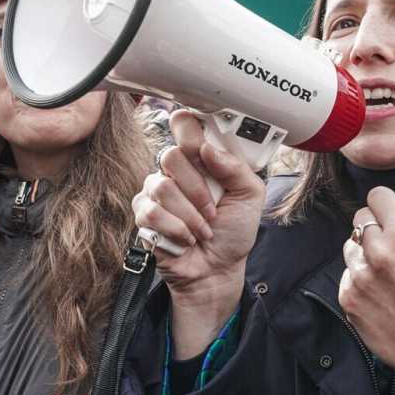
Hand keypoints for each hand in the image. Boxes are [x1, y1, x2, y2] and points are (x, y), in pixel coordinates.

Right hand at [132, 110, 264, 357]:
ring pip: (162, 187)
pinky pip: (151, 213)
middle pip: (171, 156)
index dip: (189, 130)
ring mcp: (155, 192)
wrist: (219, 269)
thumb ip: (236, 168)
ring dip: (190, 216)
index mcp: (202, 159)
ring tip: (203, 230)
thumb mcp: (251, 196)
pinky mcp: (144, 216)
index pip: (184, 124)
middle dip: (197, 189)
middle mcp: (176, 171)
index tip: (204, 151)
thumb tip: (208, 148)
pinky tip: (186, 238)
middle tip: (212, 210)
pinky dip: (176, 230)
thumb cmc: (234, 231)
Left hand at [338, 188, 394, 394]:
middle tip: (394, 247)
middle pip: (361, 218)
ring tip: (387, 272)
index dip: (388, 205)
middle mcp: (377, 252)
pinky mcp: (348, 297)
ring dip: (366, 251)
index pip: (378, 196)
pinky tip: (380, 292)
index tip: (394, 217)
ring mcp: (359, 276)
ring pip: (351, 245)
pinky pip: (348, 273)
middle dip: (377, 226)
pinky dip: (361, 277)